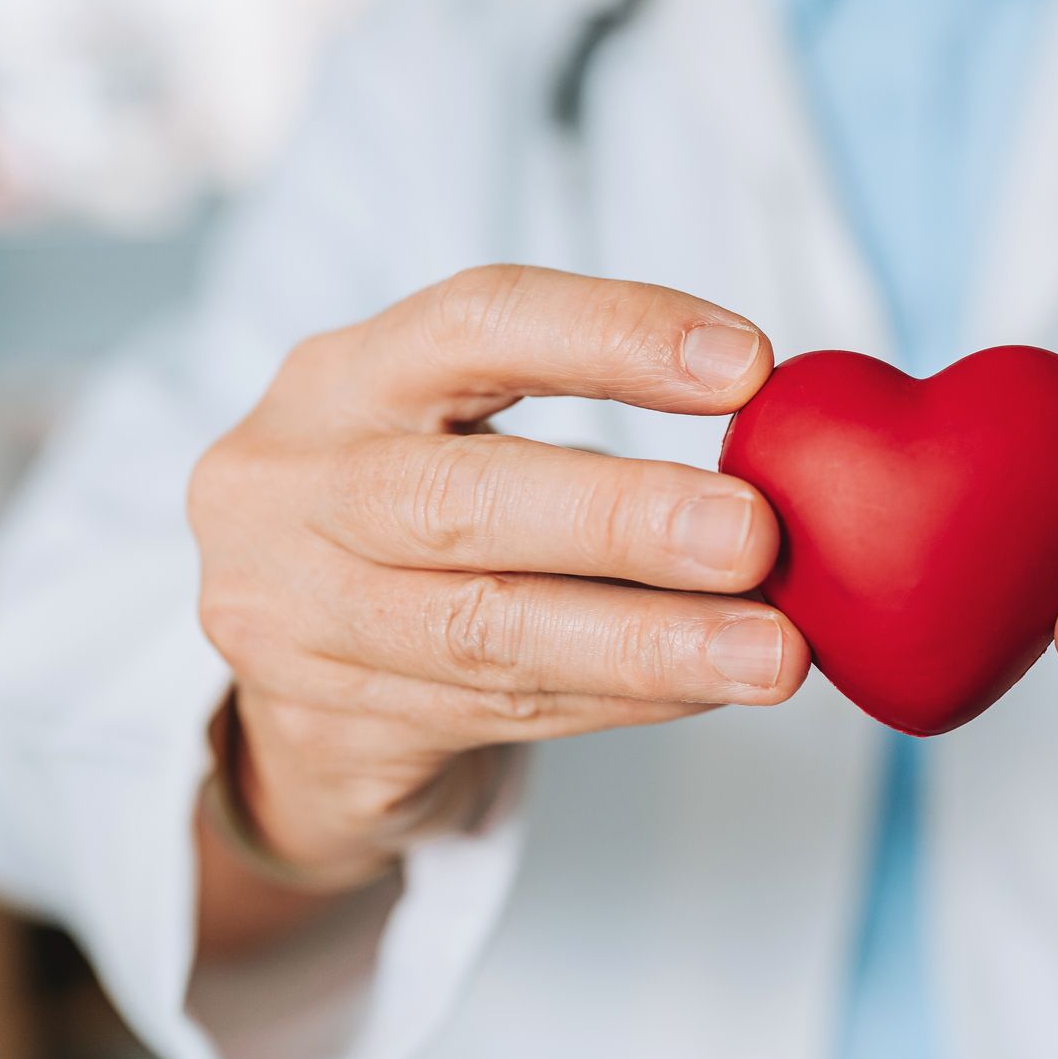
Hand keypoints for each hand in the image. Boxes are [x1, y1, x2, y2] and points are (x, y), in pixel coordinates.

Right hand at [188, 265, 808, 891]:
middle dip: (621, 518)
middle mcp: (291, 491)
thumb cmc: (406, 534)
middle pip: (457, 499)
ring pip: (487, 633)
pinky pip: (505, 716)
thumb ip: (581, 433)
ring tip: (769, 650)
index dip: (614, 334)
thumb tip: (785, 452)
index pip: (476, 323)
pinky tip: (709, 686)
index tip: (748, 365)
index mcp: (339, 380)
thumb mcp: (450, 443)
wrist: (272, 703)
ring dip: (649, 641)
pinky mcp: (328, 735)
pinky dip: (625, 700)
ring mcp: (291, 623)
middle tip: (754, 534)